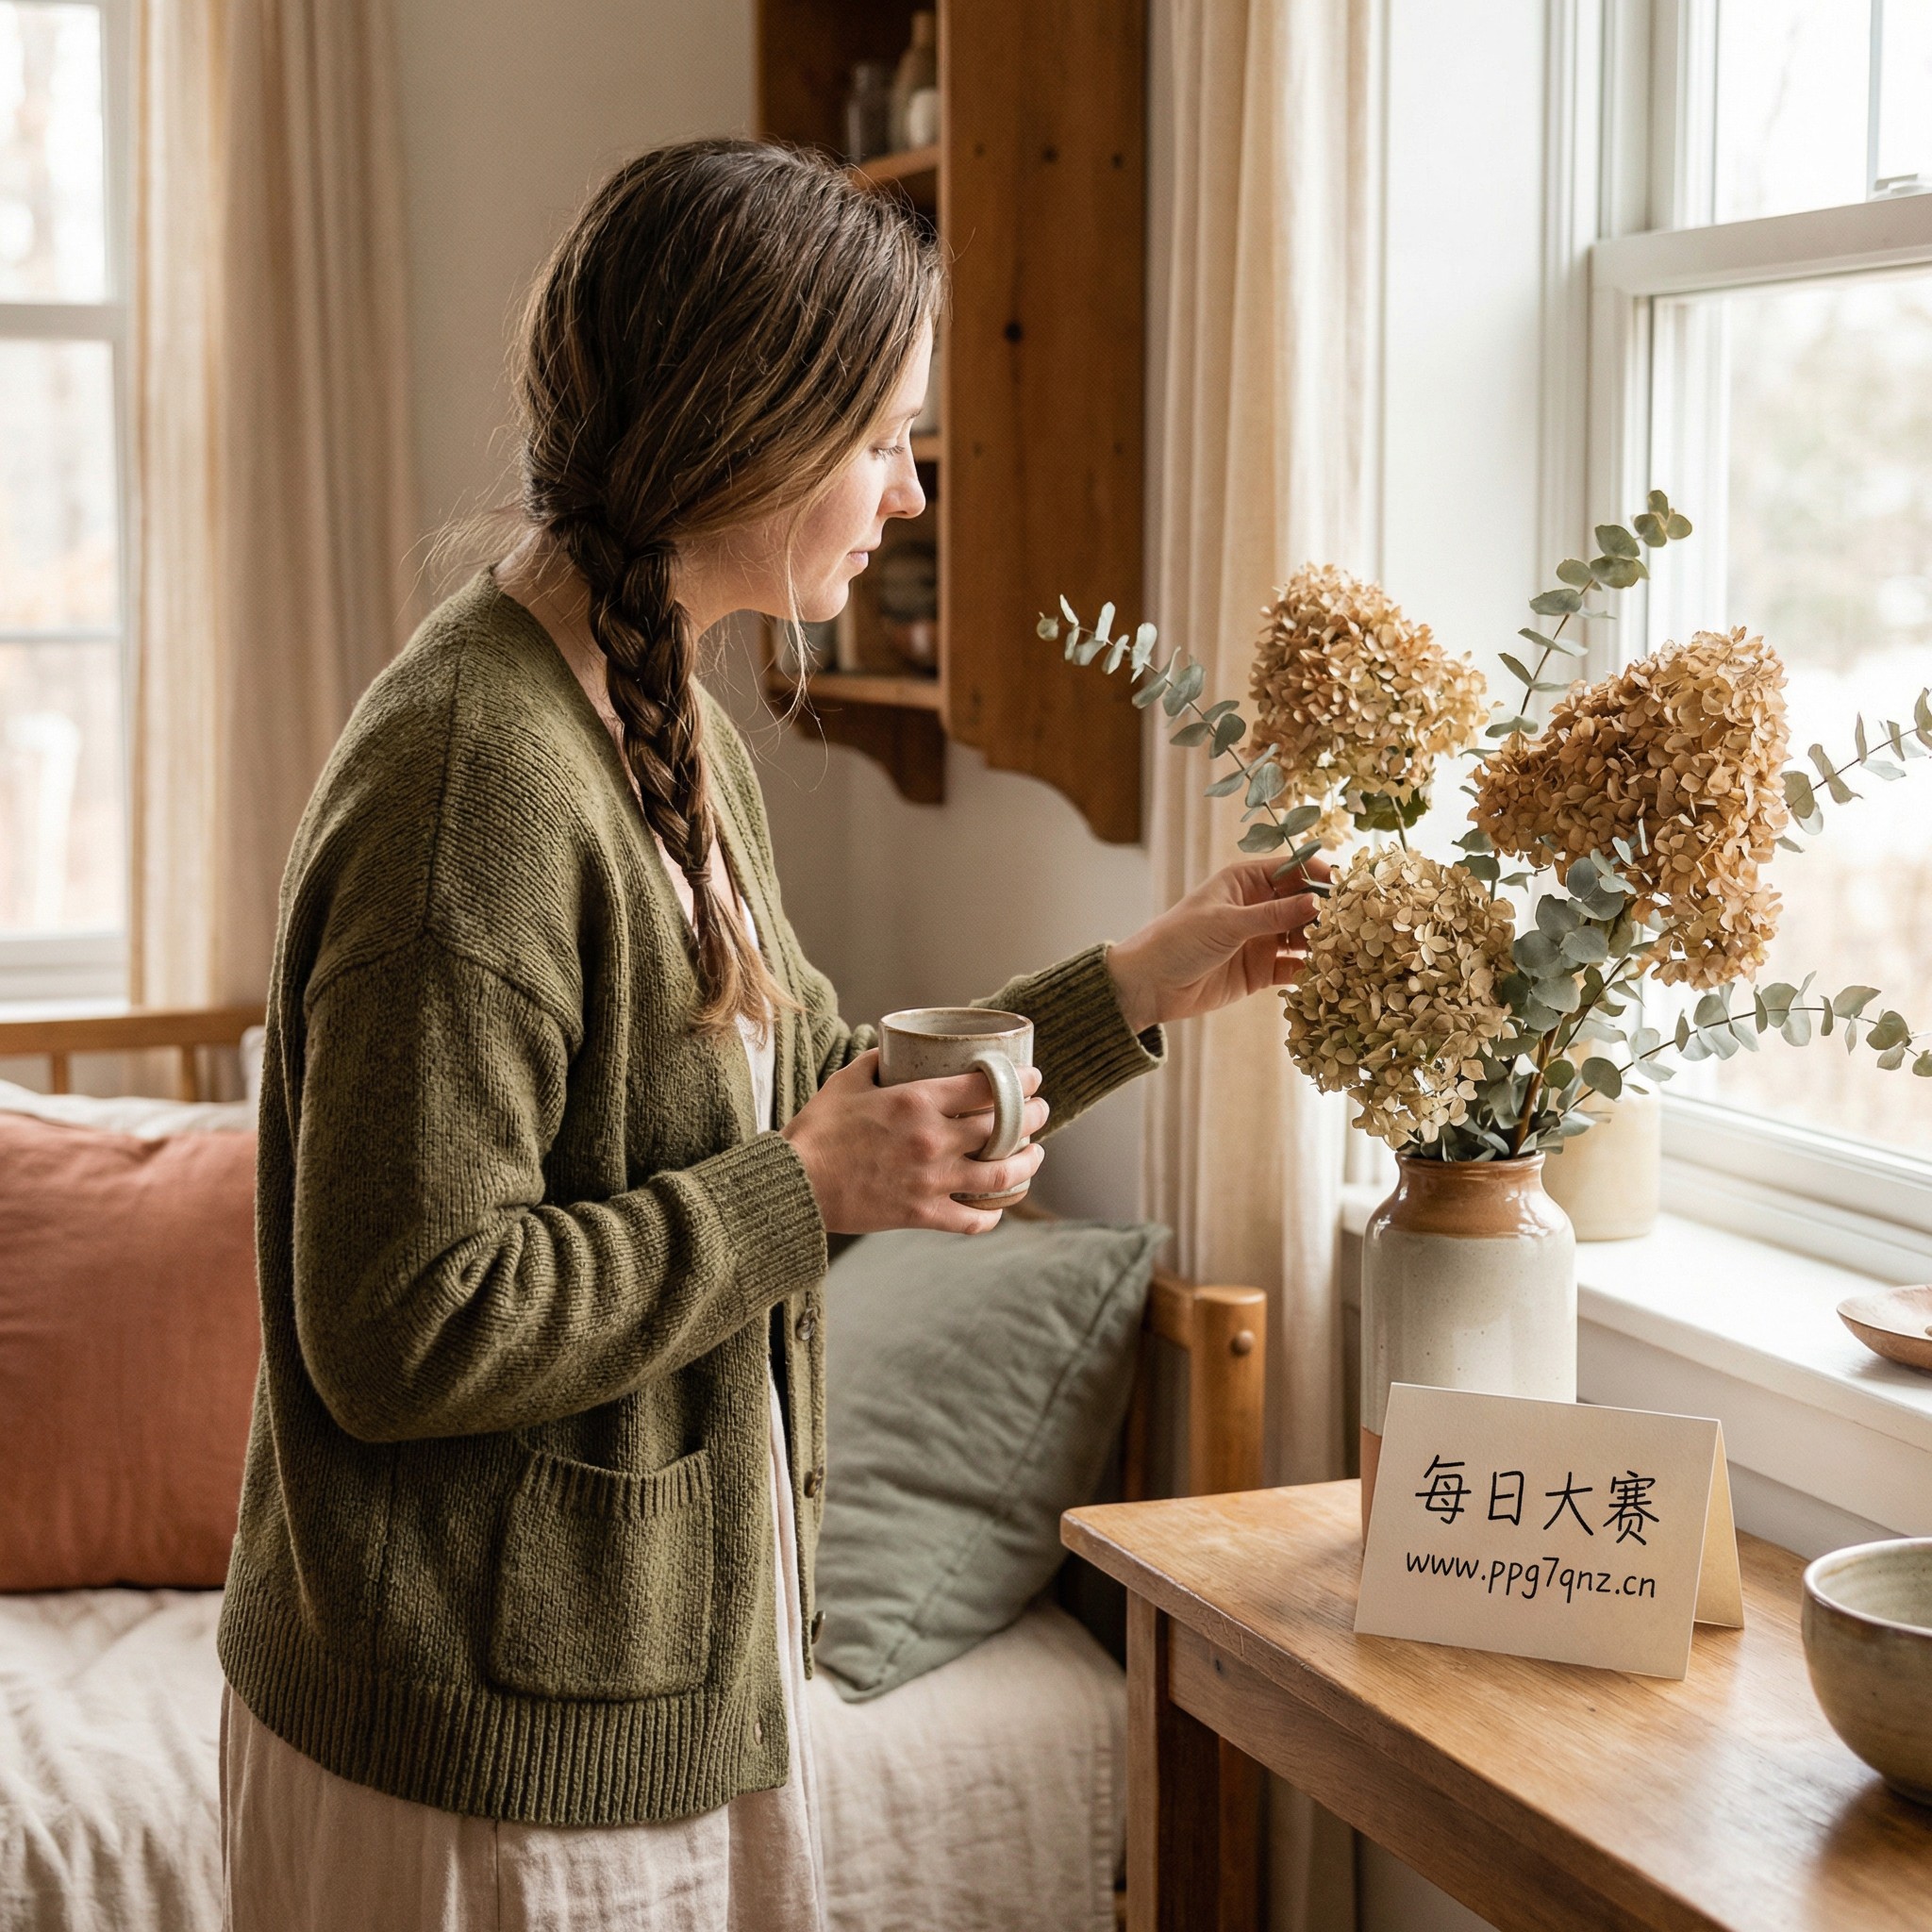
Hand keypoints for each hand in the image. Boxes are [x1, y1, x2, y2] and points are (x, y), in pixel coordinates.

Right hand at [782, 1049, 1050, 1235]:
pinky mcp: (922, 1214)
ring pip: (1001, 1174)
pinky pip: (972, 1219)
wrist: (795, 1186)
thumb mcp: (846, 1082)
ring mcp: (931, 1180)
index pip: (986, 1087)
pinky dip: (991, 1215)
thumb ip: (876, 1062)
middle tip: (1040, 1110)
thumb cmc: (817, 1131)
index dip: (1019, 1080)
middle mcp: (932, 1140)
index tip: (1033, 1077)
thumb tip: (894, 1047)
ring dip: (1028, 1163)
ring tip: (1036, 1154)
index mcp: (916, 1101)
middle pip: (1003, 1127)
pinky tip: (997, 1207)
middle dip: (1033, 1116)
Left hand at [1105, 858, 1328, 1032]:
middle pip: (1303, 904)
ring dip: (1322, 944)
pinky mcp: (1260, 971)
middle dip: (1327, 913)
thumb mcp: (1227, 923)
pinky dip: (1310, 972)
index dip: (1320, 876)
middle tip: (1355, 925)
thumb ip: (1273, 915)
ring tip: (1347, 952)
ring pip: (1302, 937)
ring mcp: (1261, 939)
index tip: (1348, 888)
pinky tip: (1329, 976)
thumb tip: (1317, 903)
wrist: (1149, 985)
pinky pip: (1293, 968)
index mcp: (1245, 881)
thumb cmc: (1178, 940)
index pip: (1292, 870)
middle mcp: (1257, 907)